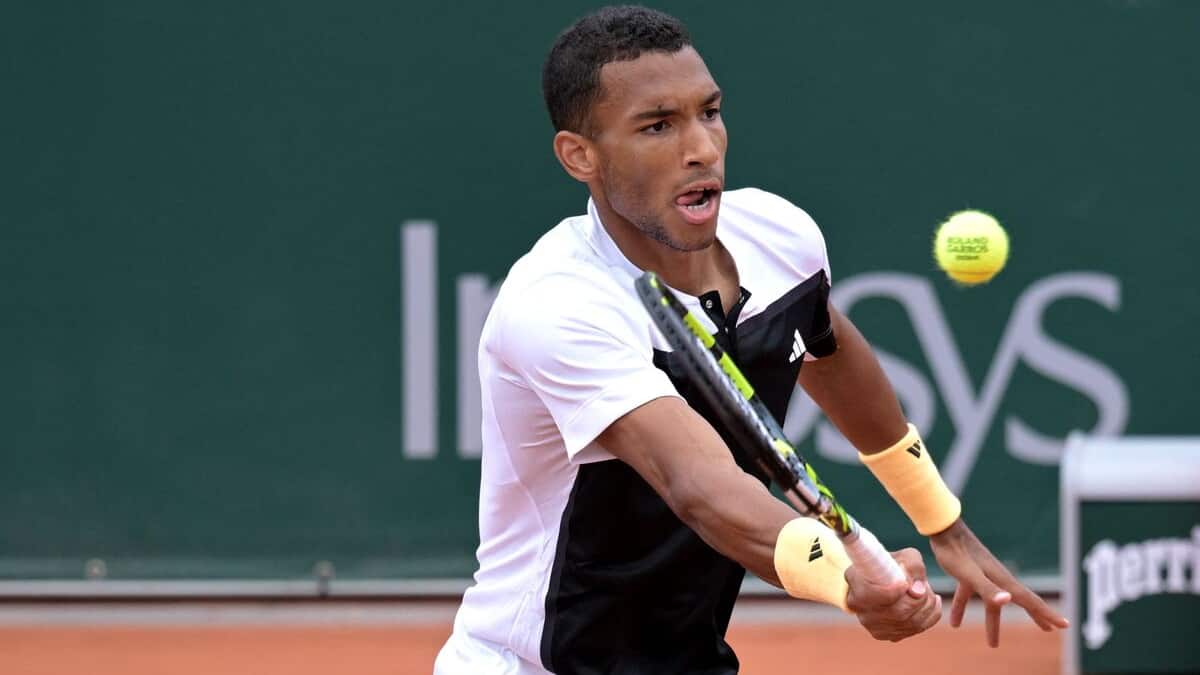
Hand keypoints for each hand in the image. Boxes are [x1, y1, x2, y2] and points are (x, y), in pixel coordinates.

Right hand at [845, 547, 941, 641]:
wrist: (879, 579)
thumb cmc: (890, 564)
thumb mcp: (902, 556)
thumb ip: (913, 566)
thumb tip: (918, 591)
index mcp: (857, 586)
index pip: (875, 597)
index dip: (894, 592)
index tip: (905, 583)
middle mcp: (861, 610)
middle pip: (898, 613)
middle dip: (919, 599)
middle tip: (925, 586)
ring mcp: (873, 626)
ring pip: (911, 623)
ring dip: (927, 607)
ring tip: (928, 592)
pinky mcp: (886, 634)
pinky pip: (915, 630)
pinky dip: (929, 616)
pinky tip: (931, 603)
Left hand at [929, 518, 1068, 646]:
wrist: (942, 528)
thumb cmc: (955, 552)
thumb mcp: (969, 575)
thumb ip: (987, 589)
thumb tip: (1008, 600)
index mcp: (1002, 580)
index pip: (1029, 600)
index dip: (1047, 613)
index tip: (1065, 624)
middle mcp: (996, 577)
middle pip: (1020, 600)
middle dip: (1034, 615)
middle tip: (1049, 629)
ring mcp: (982, 574)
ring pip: (992, 603)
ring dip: (993, 623)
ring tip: (993, 645)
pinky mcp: (967, 572)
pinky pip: (970, 595)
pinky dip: (964, 609)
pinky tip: (954, 623)